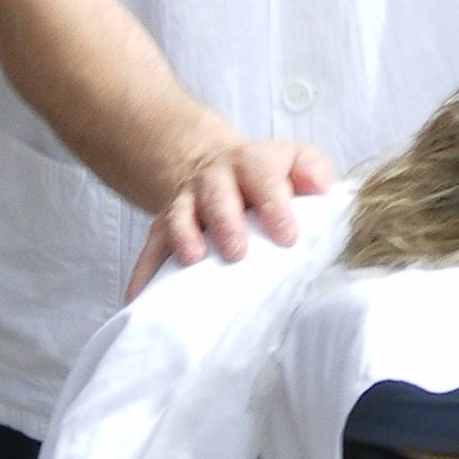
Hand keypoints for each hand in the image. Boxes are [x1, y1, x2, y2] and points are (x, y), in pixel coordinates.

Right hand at [126, 138, 336, 296]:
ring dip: (184, 238)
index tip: (288, 236)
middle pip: (216, 196)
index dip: (274, 205)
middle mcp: (212, 180)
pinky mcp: (162, 227)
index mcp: (249, 164)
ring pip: (179, 217)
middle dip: (226, 222)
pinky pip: (150, 248)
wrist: (212, 167)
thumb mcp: (293, 160)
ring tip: (192, 261)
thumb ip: (312, 170)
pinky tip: (138, 298)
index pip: (263, 178)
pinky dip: (143, 272)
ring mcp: (185, 203)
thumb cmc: (265, 176)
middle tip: (237, 252)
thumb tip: (320, 187)